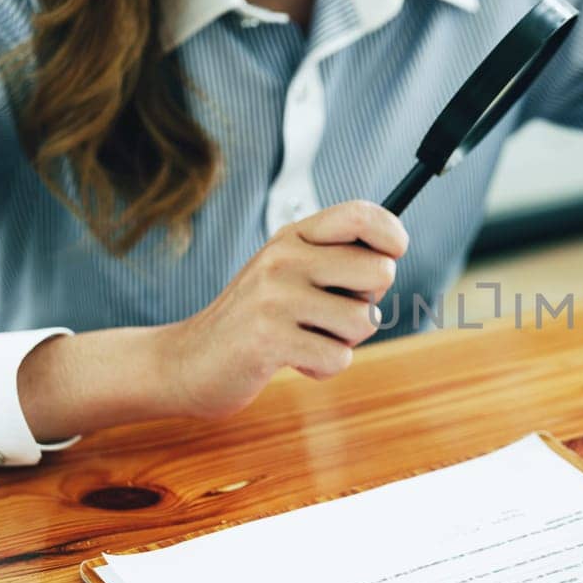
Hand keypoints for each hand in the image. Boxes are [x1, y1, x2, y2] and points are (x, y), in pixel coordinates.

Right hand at [156, 200, 407, 417]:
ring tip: (307, 337)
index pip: (361, 215)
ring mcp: (275, 297)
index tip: (394, 252)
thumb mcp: (288, 272)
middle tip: (331, 313)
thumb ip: (334, 259)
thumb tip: (392, 254)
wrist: (189, 360)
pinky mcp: (269, 339)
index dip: (392, 233)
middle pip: (380, 271)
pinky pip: (338, 358)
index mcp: (293, 237)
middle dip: (369, 302)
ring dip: (345, 341)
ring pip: (365, 320)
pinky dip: (323, 367)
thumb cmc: (255, 319)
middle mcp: (284, 258)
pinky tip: (292, 359)